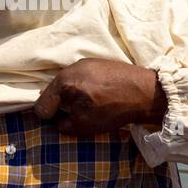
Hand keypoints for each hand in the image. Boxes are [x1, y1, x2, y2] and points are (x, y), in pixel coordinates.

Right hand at [33, 58, 166, 135]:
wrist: (145, 92)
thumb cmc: (113, 110)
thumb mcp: (83, 125)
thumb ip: (62, 125)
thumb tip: (58, 120)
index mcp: (64, 83)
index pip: (42, 104)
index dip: (48, 118)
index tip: (60, 123)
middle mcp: (70, 68)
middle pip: (53, 91)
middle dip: (58, 105)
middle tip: (71, 116)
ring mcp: (84, 63)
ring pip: (66, 83)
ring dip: (70, 95)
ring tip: (86, 106)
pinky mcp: (96, 62)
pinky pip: (80, 76)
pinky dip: (82, 87)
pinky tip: (96, 95)